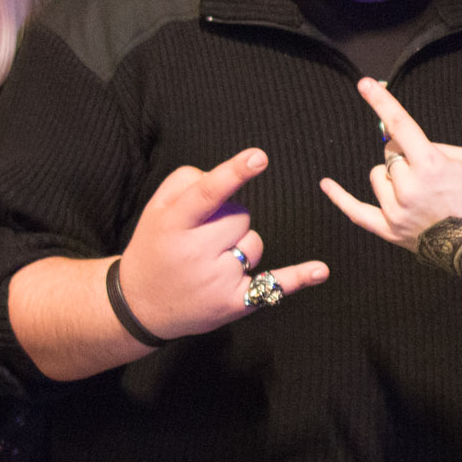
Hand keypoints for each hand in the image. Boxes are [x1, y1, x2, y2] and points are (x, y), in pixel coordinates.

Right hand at [120, 150, 328, 340]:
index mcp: (174, 224)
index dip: (234, 173)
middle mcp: (194, 253)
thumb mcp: (156, 209)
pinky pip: (273, 284)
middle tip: (202, 238)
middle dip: (228, 220)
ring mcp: (216, 280)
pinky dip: (298, 278)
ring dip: (240, 245)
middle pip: (240, 215)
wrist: (140, 305)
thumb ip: (188, 182)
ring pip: (255, 242)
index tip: (260, 156)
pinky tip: (321, 270)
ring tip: (209, 262)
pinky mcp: (234, 304)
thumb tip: (227, 175)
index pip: (208, 194)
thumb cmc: (156, 246)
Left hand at [321, 78, 461, 251]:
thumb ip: (431, 146)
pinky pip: (357, 211)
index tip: (366, 85)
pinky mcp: (390, 230)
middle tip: (428, 172)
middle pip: (390, 154)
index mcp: (430, 165)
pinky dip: (340, 198)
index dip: (382, 102)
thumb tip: (405, 143)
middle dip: (406, 155)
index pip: (400, 125)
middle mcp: (409, 188)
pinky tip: (326, 184)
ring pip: (378, 176)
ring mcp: (397, 211)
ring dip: (392, 176)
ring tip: (418, 191)